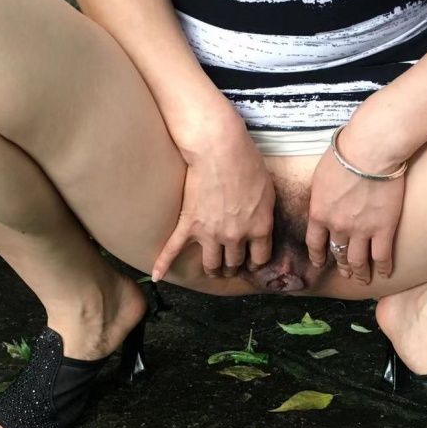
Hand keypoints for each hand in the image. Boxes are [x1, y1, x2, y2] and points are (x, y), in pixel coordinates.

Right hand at [152, 124, 274, 281]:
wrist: (219, 151)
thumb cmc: (247, 164)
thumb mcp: (268, 191)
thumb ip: (265, 215)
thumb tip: (262, 225)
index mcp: (259, 228)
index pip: (260, 259)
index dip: (256, 262)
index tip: (252, 262)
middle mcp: (235, 237)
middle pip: (234, 263)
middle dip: (233, 266)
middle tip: (231, 266)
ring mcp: (210, 233)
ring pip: (211, 264)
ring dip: (212, 269)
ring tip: (212, 270)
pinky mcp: (189, 225)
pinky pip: (174, 249)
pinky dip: (163, 264)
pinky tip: (157, 277)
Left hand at [306, 123, 406, 282]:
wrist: (370, 150)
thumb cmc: (345, 154)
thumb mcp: (321, 175)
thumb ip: (321, 194)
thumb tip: (323, 198)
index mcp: (319, 213)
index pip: (315, 242)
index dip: (317, 255)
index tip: (320, 263)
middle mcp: (337, 227)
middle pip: (338, 252)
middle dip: (341, 265)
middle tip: (345, 273)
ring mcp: (361, 230)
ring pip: (358, 260)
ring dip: (359, 272)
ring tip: (362, 279)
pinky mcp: (384, 228)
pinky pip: (382, 256)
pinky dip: (383, 268)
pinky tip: (385, 274)